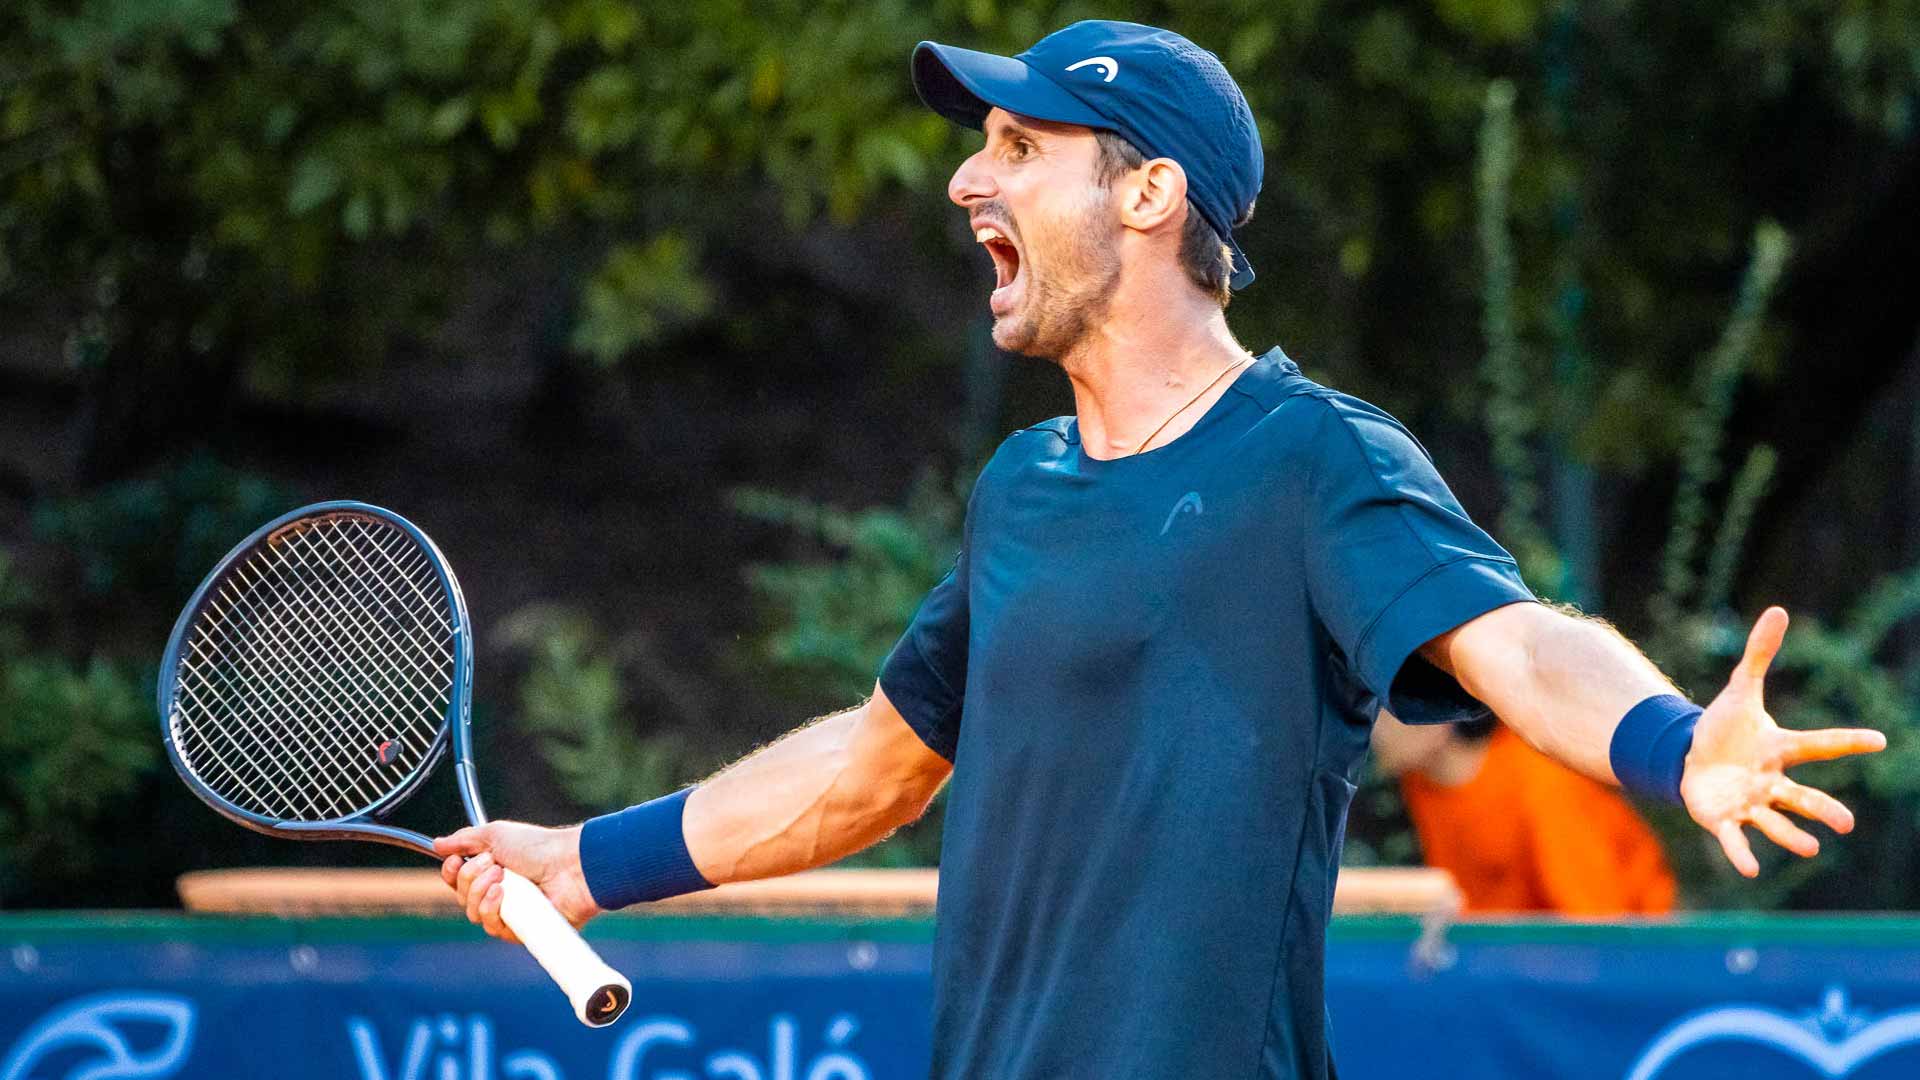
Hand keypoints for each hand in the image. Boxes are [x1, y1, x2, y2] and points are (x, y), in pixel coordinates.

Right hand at [434, 821, 602, 943]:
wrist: (569, 864)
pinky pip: (492, 927)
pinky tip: (502, 895)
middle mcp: (498, 893)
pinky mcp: (521, 930)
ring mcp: (510, 913)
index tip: (455, 860)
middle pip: (462, 897)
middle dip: (471, 877)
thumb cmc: (538, 847)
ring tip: (502, 877)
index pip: (457, 881)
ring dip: (481, 892)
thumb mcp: (496, 834)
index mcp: (491, 871)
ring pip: (473, 913)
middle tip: (493, 863)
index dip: (450, 873)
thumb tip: (438, 844)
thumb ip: (465, 840)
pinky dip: (492, 909)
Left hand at [1681, 606, 1887, 877]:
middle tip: (1846, 824)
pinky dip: (1741, 852)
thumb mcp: (1738, 689)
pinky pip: (1735, 838)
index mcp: (1779, 750)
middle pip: (1802, 796)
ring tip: (1811, 849)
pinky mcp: (1723, 819)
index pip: (1819, 744)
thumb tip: (1777, 610)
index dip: (1847, 741)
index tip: (1880, 740)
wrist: (1690, 757)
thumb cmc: (1723, 728)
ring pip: (1775, 822)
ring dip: (1791, 836)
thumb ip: (1758, 655)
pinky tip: (1751, 870)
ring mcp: (1749, 803)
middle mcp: (1770, 781)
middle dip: (1823, 810)